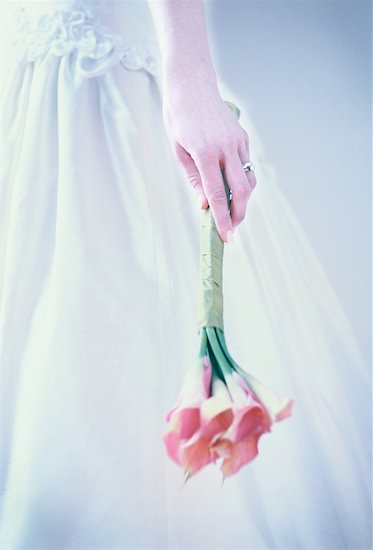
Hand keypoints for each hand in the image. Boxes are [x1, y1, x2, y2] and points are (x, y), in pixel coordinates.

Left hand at [162, 85, 256, 242]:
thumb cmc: (179, 118)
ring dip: (244, 201)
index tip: (227, 237)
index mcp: (205, 152)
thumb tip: (205, 203)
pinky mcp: (243, 138)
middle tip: (232, 230)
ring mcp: (237, 142)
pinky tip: (233, 190)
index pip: (218, 194)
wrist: (192, 85)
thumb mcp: (178, 150)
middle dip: (238, 215)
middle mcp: (225, 147)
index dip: (222, 219)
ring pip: (249, 180)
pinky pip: (247, 166)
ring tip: (232, 212)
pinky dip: (242, 182)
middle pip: (242, 191)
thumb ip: (194, 179)